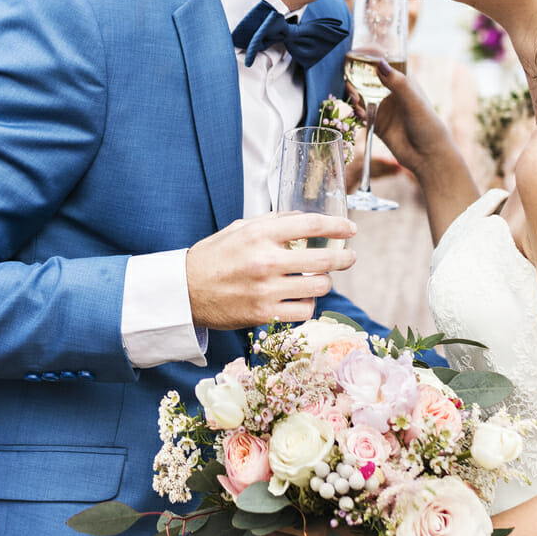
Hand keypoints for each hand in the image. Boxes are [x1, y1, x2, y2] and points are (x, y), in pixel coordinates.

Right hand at [185, 213, 355, 330]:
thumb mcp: (240, 229)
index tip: (350, 229)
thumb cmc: (214, 257)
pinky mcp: (265, 314)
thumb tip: (305, 220)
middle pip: (323, 259)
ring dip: (324, 282)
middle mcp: (266, 261)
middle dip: (344, 258)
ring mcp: (266, 290)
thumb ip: (272, 223)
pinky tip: (302, 299)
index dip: (337, 226)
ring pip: (318, 287)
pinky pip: (304, 311)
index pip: (311, 225)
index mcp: (260, 234)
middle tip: (349, 257)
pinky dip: (308, 304)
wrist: (186, 291)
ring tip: (320, 279)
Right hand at [352, 60, 450, 176]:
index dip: (369, 56)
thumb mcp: (413, 101)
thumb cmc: (428, 125)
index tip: (355, 54)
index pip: (383, 62)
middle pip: (367, 77)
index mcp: (403, 80)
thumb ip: (397, 82)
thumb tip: (379, 62)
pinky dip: (355, 111)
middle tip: (351, 83)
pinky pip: (360, 113)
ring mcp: (382, 107)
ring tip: (354, 99)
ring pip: (360, 94)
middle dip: (355, 77)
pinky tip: (359, 114)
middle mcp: (391, 92)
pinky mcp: (376, 123)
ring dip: (353, 94)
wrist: (427, 157)